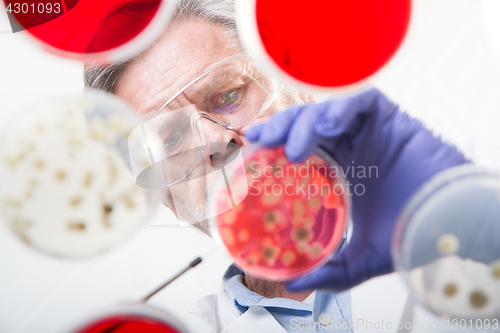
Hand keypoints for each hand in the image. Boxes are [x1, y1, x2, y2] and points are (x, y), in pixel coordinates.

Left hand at [245, 88, 467, 291]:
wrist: (450, 224)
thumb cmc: (412, 233)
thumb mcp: (362, 257)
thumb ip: (332, 269)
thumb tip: (297, 283)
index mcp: (338, 169)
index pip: (297, 146)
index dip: (272, 144)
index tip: (250, 150)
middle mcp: (349, 145)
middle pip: (304, 124)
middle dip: (280, 128)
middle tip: (261, 140)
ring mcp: (367, 130)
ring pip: (326, 109)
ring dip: (305, 122)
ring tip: (296, 148)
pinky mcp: (389, 117)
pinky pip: (361, 100)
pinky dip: (341, 108)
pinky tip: (327, 127)